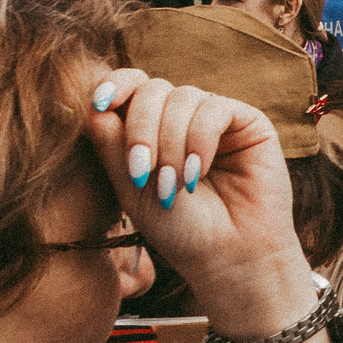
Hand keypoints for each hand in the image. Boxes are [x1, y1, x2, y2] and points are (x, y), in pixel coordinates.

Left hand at [85, 67, 333, 342]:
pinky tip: (198, 174)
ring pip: (182, 98)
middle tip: (142, 171)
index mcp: (152, 127)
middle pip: (152, 90)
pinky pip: (214, 110)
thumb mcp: (133, 191)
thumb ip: (113, 149)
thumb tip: (94, 108)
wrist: (229, 256)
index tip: (99, 104)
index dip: (114, 86)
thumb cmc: (179, 230)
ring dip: (171, 143)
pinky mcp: (248, 122)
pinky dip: (199, 141)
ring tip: (174, 186)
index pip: (131, 88)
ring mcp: (215, 117)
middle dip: (141, 128)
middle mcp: (183, 116)